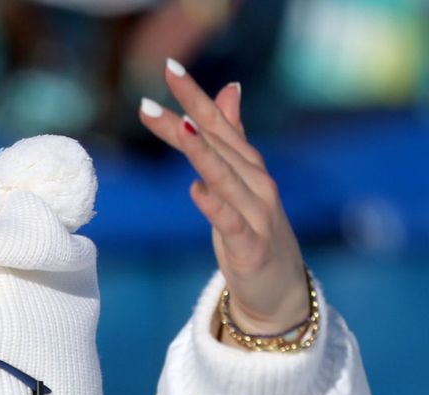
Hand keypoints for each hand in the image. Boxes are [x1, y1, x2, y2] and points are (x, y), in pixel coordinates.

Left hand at [139, 64, 308, 334]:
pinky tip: (197, 190)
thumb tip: (228, 90)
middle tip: (149, 102)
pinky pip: (232, 223)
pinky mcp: (251, 248)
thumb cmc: (253, 232)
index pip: (220, 125)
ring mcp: (257, 216)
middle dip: (187, 120)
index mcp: (248, 168)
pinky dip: (216, 205)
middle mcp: (256, 185)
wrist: (279, 291)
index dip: (196, 97)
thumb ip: (230, 138)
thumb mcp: (238, 182)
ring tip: (182, 128)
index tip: (169, 70)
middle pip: (218, 147)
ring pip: (226, 178)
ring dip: (203, 153)